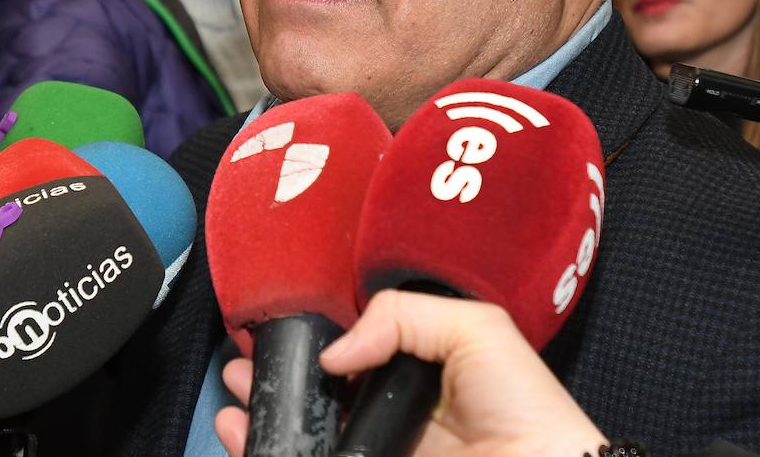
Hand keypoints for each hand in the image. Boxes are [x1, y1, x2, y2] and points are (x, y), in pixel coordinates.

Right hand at [215, 291, 606, 456]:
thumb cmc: (527, 408)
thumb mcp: (474, 329)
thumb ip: (400, 316)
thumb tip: (335, 352)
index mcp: (420, 374)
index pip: (354, 353)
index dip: (314, 343)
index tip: (276, 334)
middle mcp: (396, 417)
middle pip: (322, 396)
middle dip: (277, 382)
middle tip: (241, 370)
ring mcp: (382, 450)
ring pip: (311, 435)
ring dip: (267, 419)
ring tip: (232, 404)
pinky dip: (275, 450)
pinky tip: (247, 439)